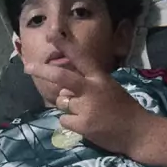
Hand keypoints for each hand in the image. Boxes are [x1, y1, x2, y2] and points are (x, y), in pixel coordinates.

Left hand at [24, 35, 150, 156]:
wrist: (139, 132)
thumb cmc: (124, 109)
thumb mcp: (108, 89)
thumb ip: (86, 86)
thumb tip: (64, 90)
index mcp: (100, 78)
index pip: (80, 57)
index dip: (64, 45)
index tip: (50, 34)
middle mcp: (92, 89)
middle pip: (61, 77)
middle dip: (42, 70)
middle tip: (27, 67)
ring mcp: (86, 107)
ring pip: (61, 101)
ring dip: (67, 107)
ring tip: (86, 113)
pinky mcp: (83, 124)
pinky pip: (64, 120)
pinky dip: (71, 123)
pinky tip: (87, 125)